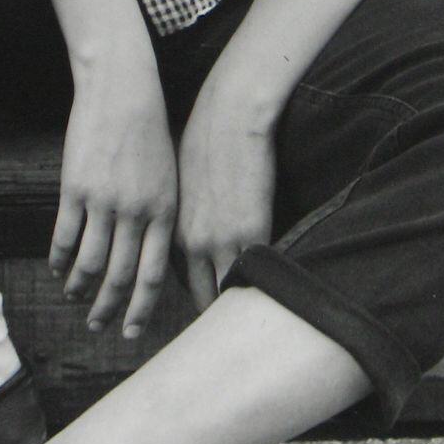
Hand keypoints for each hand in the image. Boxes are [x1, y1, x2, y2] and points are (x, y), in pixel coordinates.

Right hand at [49, 43, 176, 338]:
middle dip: (108, 308)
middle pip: (120, 276)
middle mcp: (136, 213)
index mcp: (164, 213)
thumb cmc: (150, 132)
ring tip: (74, 298)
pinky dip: (59, 257)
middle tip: (98, 326)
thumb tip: (150, 256)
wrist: (123, 91)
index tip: (132, 331)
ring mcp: (104, 201)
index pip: (153, 275)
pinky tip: (57, 268)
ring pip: (89, 261)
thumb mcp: (168, 177)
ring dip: (80, 286)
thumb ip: (160, 217)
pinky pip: (64, 234)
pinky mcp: (75, 188)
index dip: (141, 309)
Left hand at [176, 70, 278, 312]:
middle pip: (202, 297)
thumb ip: (185, 216)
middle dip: (213, 312)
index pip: (180, 281)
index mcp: (172, 230)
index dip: (196, 293)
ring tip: (250, 319)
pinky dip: (262, 288)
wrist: (227, 118)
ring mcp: (224, 242)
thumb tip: (194, 231)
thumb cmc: (204, 141)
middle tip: (224, 325)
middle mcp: (193, 243)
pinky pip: (257, 276)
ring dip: (238, 307)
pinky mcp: (254, 234)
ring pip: (228, 294)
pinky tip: (271, 293)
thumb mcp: (181, 185)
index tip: (205, 300)